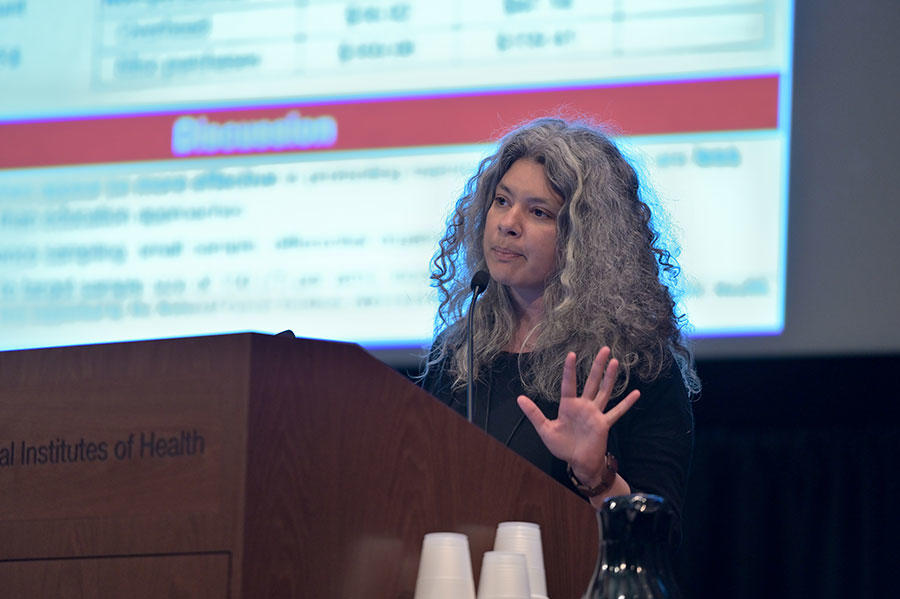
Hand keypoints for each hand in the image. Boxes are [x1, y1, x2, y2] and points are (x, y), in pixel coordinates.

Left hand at [517, 347, 639, 484]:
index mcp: (568, 406)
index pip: (569, 384)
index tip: (572, 354)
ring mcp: (595, 414)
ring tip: (616, 362)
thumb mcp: (545, 430)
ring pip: (605, 392)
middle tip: (604, 349)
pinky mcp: (604, 424)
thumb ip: (534, 414)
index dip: (570, 370)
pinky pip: (617, 412)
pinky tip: (636, 393)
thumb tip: (519, 398)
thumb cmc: (562, 446)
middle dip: (597, 366)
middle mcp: (584, 406)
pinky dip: (626, 403)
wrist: (578, 463)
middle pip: (592, 382)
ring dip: (610, 378)